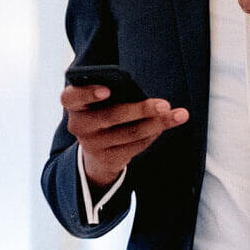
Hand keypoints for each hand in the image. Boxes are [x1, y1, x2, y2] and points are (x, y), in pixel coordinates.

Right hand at [61, 83, 188, 187]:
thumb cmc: (102, 112)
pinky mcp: (108, 159)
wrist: (96, 150)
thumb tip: (151, 97)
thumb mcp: (99, 102)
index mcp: (73, 104)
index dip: (88, 93)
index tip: (107, 90)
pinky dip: (154, 134)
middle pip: (112, 116)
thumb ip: (114, 93)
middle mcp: (79, 125)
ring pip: (130, 132)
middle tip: (164, 105)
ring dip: (157, 123)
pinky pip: (136, 146)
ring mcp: (93, 145)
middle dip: (142, 110)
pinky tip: (166, 125)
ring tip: (177, 115)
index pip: (71, 97)